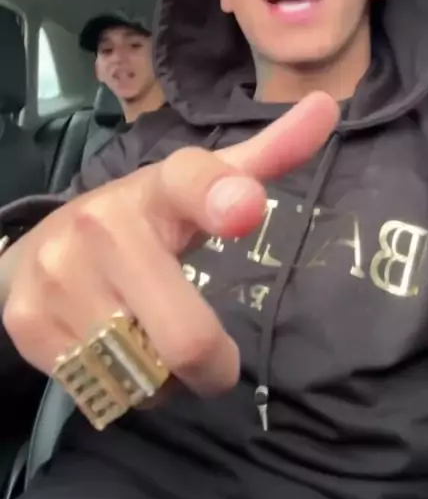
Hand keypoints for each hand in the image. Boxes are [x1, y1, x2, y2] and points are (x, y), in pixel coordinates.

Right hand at [3, 92, 337, 396]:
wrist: (38, 248)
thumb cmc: (141, 221)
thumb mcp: (197, 190)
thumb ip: (267, 157)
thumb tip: (327, 105)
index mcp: (157, 188)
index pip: (190, 181)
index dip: (219, 196)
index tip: (245, 208)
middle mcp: (104, 222)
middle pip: (187, 337)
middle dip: (211, 364)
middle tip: (209, 354)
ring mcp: (61, 274)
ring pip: (147, 376)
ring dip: (164, 378)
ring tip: (147, 337)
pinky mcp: (29, 322)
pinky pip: (106, 392)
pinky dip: (125, 389)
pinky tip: (112, 350)